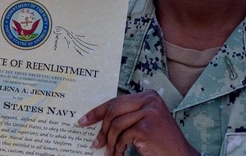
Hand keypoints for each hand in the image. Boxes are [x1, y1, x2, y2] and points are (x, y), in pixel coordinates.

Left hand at [78, 90, 197, 155]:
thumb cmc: (161, 142)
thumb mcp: (144, 122)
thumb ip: (128, 115)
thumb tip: (99, 118)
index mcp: (149, 95)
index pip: (117, 101)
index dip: (98, 111)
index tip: (85, 120)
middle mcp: (150, 100)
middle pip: (114, 110)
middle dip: (101, 127)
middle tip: (94, 142)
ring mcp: (149, 112)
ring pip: (116, 125)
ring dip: (110, 142)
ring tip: (108, 152)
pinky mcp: (146, 127)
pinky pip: (123, 137)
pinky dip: (118, 148)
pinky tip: (118, 155)